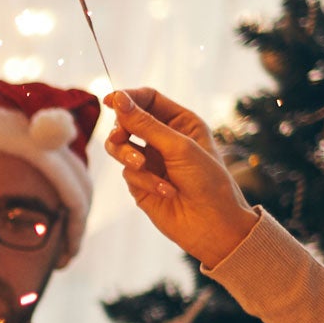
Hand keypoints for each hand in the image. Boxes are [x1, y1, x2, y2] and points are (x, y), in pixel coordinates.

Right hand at [104, 88, 258, 269]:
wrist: (213, 225)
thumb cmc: (207, 181)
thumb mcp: (178, 147)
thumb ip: (145, 124)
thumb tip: (117, 99)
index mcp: (180, 122)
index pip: (147, 99)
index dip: (128, 98)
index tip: (110, 100)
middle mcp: (164, 139)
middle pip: (128, 121)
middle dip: (122, 130)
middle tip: (120, 138)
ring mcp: (151, 161)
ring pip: (120, 147)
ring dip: (126, 154)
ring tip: (140, 165)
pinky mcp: (141, 184)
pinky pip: (128, 173)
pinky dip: (143, 180)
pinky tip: (166, 191)